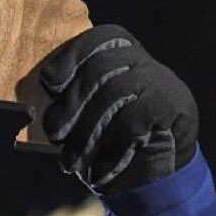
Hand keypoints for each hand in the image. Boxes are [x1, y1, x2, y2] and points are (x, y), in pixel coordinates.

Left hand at [40, 25, 197, 193]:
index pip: (98, 39)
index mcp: (120, 54)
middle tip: (55, 134)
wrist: (160, 175)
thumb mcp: (87, 113)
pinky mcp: (176, 107)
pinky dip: (110, 147)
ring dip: (87, 131)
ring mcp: (162, 82)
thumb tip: (40, 92)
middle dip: (72, 100)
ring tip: (71, 160)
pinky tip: (99, 169)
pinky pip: (134, 120)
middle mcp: (142, 61)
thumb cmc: (109, 140)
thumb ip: (71, 96)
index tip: (50, 82)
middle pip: (101, 66)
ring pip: (115, 91)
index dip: (71, 56)